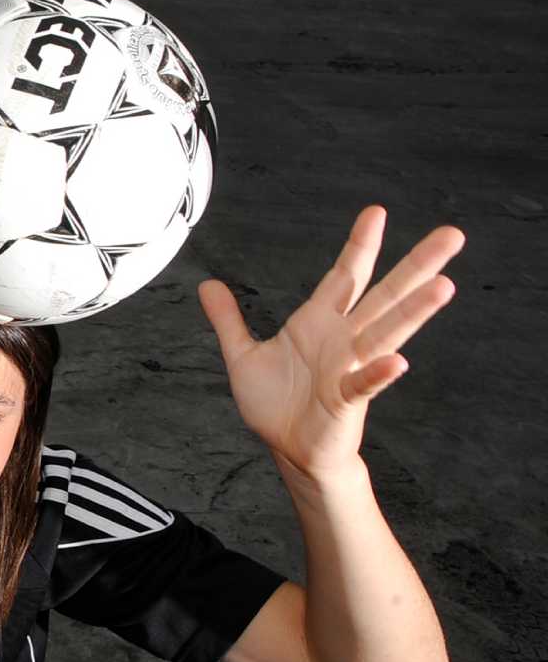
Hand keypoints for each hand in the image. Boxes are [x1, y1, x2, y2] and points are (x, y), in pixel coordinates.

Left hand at [198, 207, 462, 480]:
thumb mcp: (242, 355)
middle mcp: (343, 339)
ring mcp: (349, 368)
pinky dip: (379, 373)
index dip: (360, 244)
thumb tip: (207, 286)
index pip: (346, 275)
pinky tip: (397, 361)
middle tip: (452, 235)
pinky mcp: (346, 400)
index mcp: (319, 323)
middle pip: (385, 294)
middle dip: (417, 265)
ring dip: (414, 310)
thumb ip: (228, 320)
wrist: (288, 449)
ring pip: (386, 333)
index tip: (377, 212)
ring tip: (444, 285)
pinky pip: (365, 384)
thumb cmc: (276, 405)